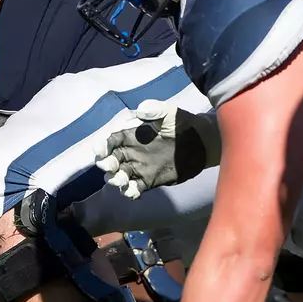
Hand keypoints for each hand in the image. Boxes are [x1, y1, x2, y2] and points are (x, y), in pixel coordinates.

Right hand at [96, 102, 218, 197]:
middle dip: (107, 165)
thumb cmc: (184, 124)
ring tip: (122, 181)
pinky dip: (130, 192)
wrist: (202, 143)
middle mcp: (132, 153)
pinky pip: (135, 188)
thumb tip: (140, 110)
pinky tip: (133, 192)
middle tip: (112, 167)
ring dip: (116, 180)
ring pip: (120, 176)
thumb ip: (156, 109)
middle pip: (111, 160)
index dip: (102, 146)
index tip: (100, 151)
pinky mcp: (149, 181)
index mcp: (132, 136)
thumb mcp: (170, 113)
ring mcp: (140, 168)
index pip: (111, 141)